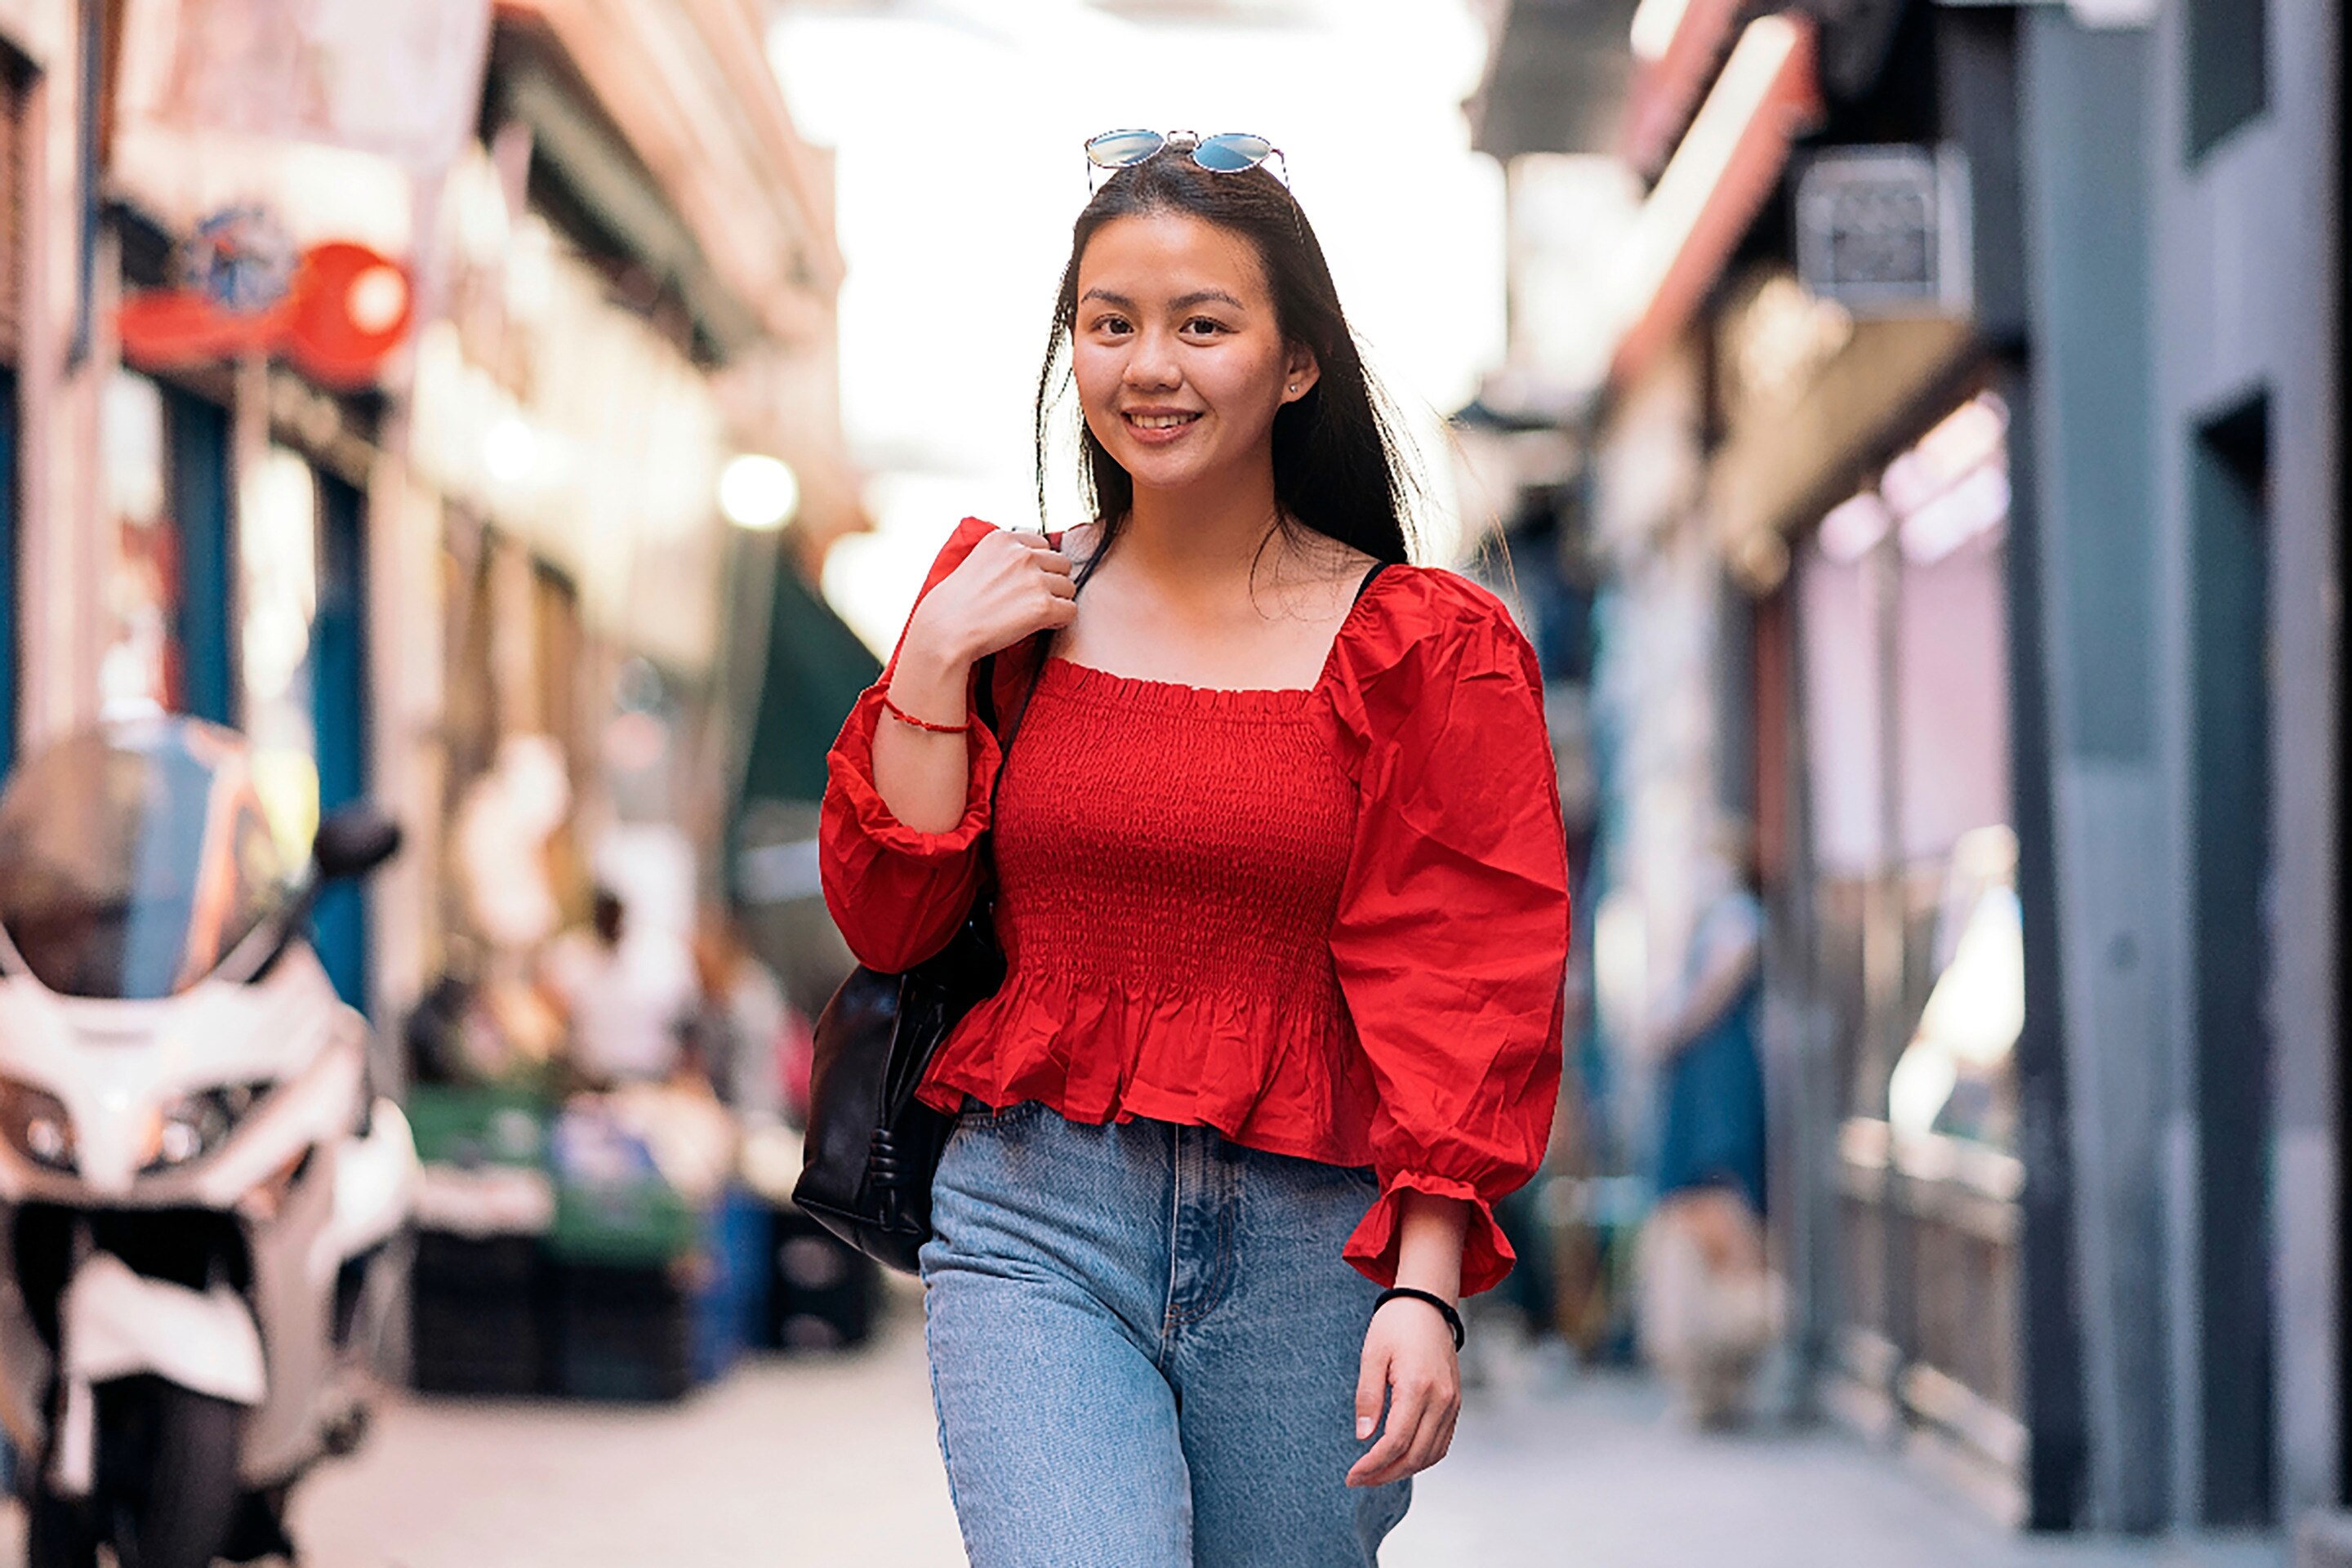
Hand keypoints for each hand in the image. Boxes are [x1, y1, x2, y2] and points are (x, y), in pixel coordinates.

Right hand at [900, 529, 1077, 677]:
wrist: (945, 631)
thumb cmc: (956, 604)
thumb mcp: (977, 560)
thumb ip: (1006, 554)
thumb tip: (1035, 555)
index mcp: (1004, 538)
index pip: (1043, 544)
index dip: (1038, 566)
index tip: (1024, 582)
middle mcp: (1022, 554)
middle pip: (1061, 564)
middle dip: (1051, 582)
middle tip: (1031, 600)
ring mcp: (1034, 579)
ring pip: (1068, 587)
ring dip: (1056, 601)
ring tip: (1032, 614)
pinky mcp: (1043, 606)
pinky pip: (1070, 610)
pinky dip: (1058, 621)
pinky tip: (1038, 625)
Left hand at [1346, 1295, 1459, 1487]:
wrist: (1428, 1303)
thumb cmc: (1396, 1324)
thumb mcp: (1372, 1355)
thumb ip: (1368, 1397)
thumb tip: (1363, 1436)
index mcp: (1417, 1386)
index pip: (1395, 1441)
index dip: (1372, 1464)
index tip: (1352, 1475)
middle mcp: (1441, 1399)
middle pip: (1415, 1455)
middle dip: (1385, 1474)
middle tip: (1359, 1479)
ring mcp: (1452, 1402)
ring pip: (1431, 1454)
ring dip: (1403, 1470)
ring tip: (1377, 1472)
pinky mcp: (1455, 1403)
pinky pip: (1442, 1443)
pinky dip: (1422, 1458)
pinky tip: (1400, 1458)